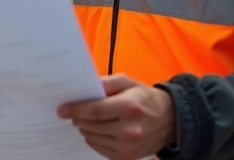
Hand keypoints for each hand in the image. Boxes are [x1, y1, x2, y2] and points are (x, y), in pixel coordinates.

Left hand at [58, 74, 176, 159]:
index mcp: (130, 107)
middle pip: (90, 126)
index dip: (75, 110)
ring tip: (89, 120)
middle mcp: (130, 130)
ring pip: (92, 138)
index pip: (94, 111)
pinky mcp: (127, 157)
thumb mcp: (128, 82)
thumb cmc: (145, 98)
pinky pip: (99, 149)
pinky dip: (94, 139)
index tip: (62, 109)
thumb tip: (84, 89)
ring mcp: (129, 147)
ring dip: (85, 129)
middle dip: (78, 118)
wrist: (171, 121)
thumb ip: (106, 83)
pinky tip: (99, 130)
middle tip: (74, 113)